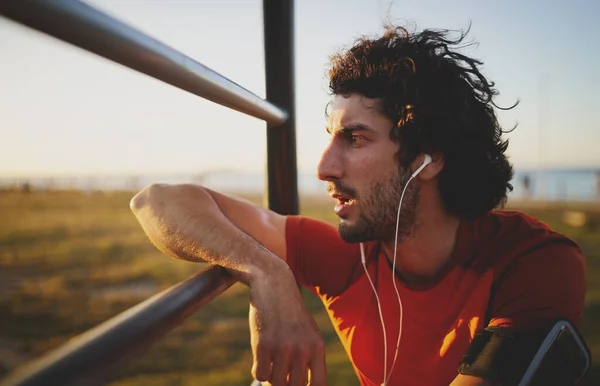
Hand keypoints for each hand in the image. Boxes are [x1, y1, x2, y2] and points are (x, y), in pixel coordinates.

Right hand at [249, 268, 326, 385]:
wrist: (273, 285)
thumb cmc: (290, 313)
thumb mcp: (307, 333)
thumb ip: (309, 359)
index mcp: (317, 347)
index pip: (319, 385)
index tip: (295, 385)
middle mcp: (303, 348)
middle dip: (285, 384)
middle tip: (280, 374)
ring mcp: (283, 346)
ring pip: (276, 383)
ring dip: (271, 377)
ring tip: (271, 361)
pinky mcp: (263, 344)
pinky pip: (260, 374)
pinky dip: (258, 370)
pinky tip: (261, 357)